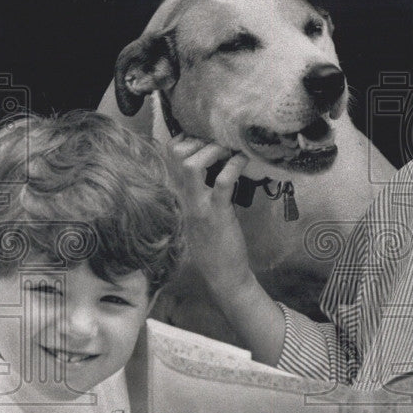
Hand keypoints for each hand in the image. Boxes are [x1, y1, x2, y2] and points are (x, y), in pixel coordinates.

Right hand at [166, 133, 253, 291]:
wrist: (223, 276)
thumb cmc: (216, 245)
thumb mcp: (202, 213)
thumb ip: (202, 191)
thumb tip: (216, 166)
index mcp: (182, 196)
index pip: (169, 157)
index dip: (185, 140)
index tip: (205, 137)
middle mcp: (186, 198)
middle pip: (175, 155)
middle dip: (196, 139)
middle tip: (219, 140)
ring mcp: (200, 206)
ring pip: (191, 165)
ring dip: (211, 150)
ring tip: (228, 148)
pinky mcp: (218, 215)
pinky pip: (223, 183)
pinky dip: (234, 166)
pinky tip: (243, 160)